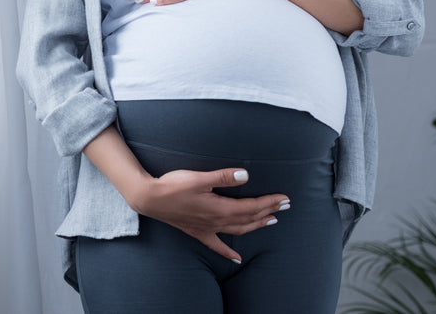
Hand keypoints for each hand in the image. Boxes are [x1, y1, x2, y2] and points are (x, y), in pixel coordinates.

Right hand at [129, 167, 289, 262]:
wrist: (150, 199)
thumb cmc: (173, 186)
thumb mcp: (199, 177)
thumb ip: (223, 177)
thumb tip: (246, 175)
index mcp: (220, 208)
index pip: (251, 206)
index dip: (269, 202)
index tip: (284, 198)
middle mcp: (217, 221)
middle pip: (249, 218)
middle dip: (269, 212)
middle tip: (285, 206)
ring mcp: (208, 229)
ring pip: (238, 230)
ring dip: (256, 225)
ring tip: (271, 221)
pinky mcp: (198, 232)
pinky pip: (217, 245)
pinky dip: (228, 252)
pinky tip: (237, 259)